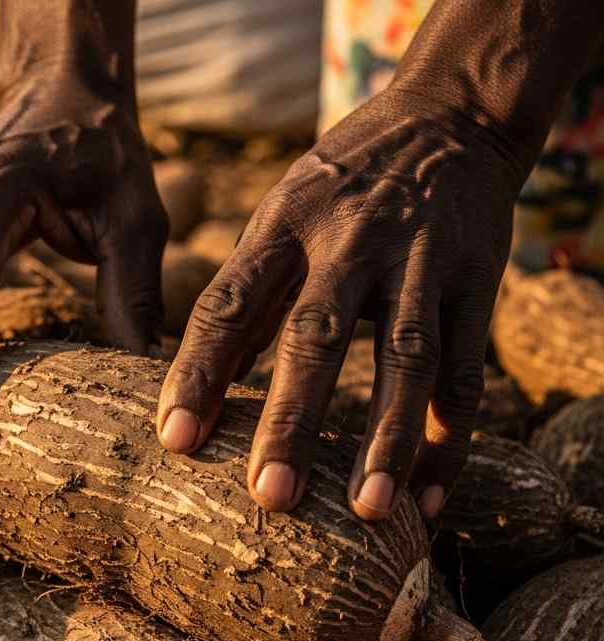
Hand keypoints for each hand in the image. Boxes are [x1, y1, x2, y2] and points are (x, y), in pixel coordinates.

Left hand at [156, 86, 523, 520]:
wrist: (450, 116)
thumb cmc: (341, 185)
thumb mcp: (279, 217)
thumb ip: (245, 297)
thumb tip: (202, 388)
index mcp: (284, 225)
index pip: (229, 303)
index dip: (198, 372)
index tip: (175, 442)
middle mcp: (351, 240)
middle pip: (317, 335)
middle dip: (291, 419)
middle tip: (269, 497)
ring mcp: (421, 261)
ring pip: (407, 359)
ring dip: (387, 440)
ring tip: (366, 511)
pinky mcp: (479, 282)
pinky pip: (465, 373)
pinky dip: (448, 441)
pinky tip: (427, 502)